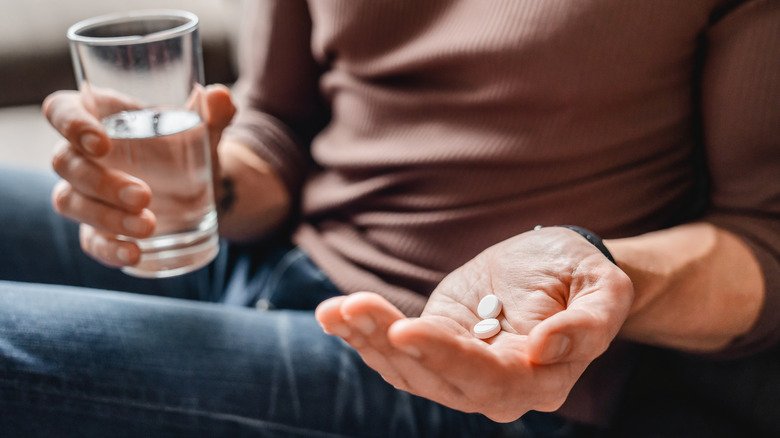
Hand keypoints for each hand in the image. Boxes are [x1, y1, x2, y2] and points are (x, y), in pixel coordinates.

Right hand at [42, 85, 234, 266]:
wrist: (203, 187)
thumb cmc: (188, 145)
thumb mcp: (203, 129)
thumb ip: (213, 113)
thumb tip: (220, 97)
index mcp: (99, 116)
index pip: (61, 110)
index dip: (70, 124)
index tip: (101, 143)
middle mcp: (81, 154)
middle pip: (65, 163)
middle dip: (102, 183)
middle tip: (144, 195)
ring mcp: (85, 193)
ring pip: (70, 203)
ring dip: (106, 217)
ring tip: (150, 226)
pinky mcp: (97, 228)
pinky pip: (90, 240)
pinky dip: (108, 250)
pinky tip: (135, 254)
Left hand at [316, 227, 632, 421]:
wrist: (557, 269)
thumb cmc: (584, 276)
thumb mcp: (605, 289)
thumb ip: (588, 324)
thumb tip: (543, 348)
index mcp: (538, 380)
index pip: (487, 379)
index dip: (446, 356)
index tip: (407, 328)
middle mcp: (495, 388)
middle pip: (435, 378)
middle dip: (390, 345)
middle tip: (353, 308)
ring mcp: (459, 370)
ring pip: (406, 369)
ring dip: (367, 340)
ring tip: (335, 310)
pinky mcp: (436, 346)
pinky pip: (396, 352)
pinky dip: (363, 334)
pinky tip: (334, 314)